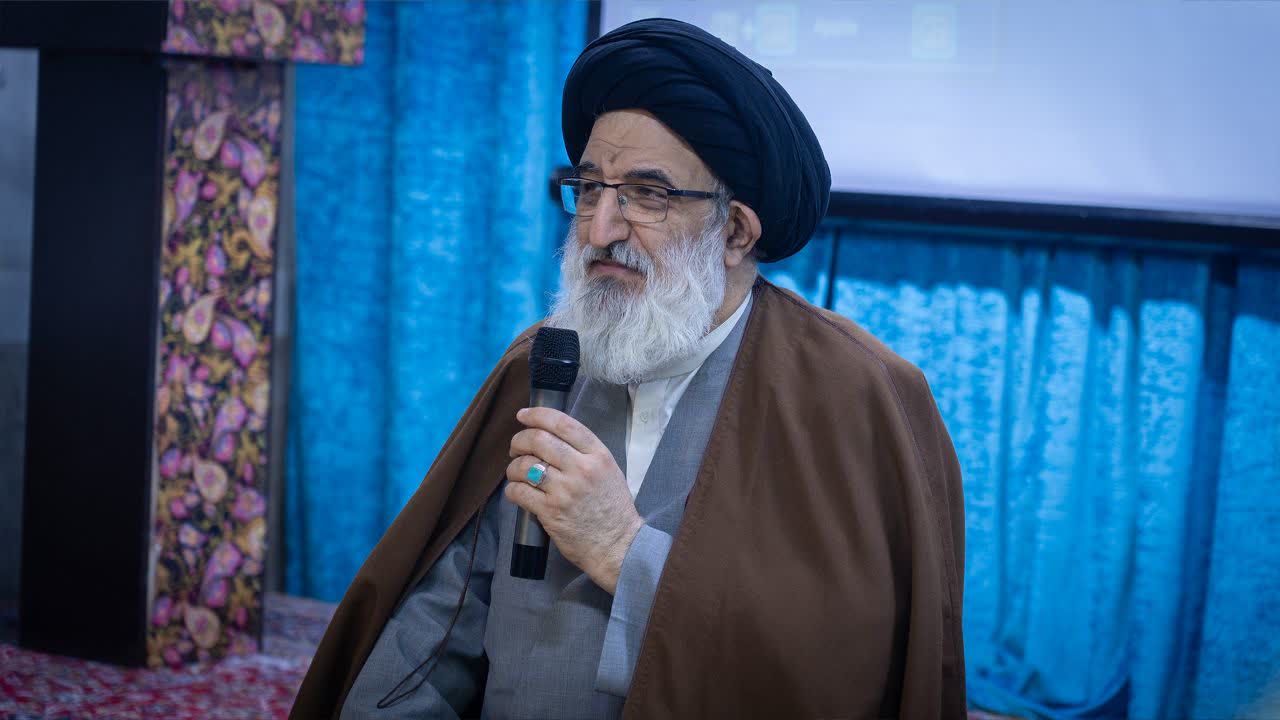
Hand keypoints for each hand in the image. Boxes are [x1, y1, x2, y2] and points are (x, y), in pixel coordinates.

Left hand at [506, 406, 642, 594]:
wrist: (618, 545)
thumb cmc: (612, 509)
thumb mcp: (609, 471)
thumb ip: (584, 452)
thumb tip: (550, 437)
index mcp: (598, 455)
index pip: (562, 423)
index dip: (537, 415)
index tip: (523, 415)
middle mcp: (581, 469)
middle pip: (538, 439)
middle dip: (519, 440)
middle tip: (515, 448)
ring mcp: (564, 490)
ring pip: (524, 465)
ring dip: (513, 467)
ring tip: (516, 473)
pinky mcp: (550, 512)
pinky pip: (519, 491)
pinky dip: (512, 489)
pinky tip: (517, 492)